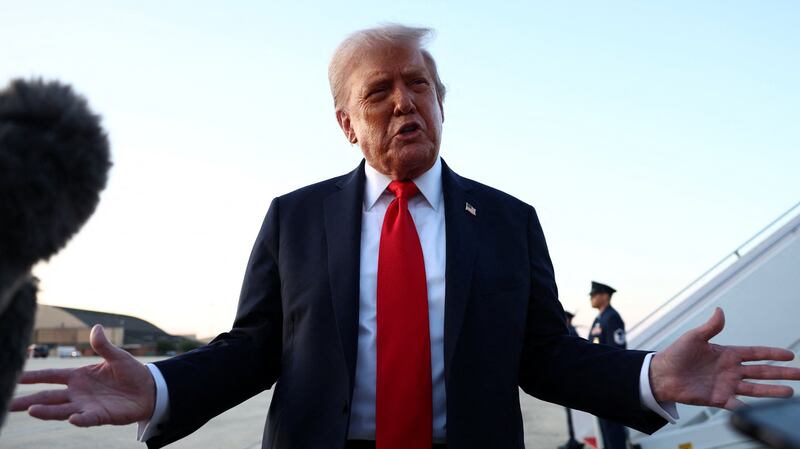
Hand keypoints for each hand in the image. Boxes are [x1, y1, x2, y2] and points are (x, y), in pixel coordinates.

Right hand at [10, 324, 155, 425]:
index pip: (50, 376)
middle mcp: (77, 392)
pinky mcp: (99, 416)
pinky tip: (71, 418)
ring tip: (30, 410)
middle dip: (27, 400)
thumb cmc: (131, 372)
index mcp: (78, 376)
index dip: (32, 377)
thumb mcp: (117, 356)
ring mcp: (86, 405)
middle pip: (47, 397)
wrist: (149, 390)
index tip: (14, 378)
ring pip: (60, 410)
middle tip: (7, 404)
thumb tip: (96, 328)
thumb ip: (103, 345)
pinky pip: (86, 419)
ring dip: (46, 411)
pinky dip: (79, 419)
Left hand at [650, 307, 799, 409]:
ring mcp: (725, 385)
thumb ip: (709, 327)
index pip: (755, 353)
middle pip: (761, 371)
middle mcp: (730, 370)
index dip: (772, 354)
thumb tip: (720, 310)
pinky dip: (747, 408)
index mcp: (726, 354)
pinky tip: (761, 409)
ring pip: (755, 389)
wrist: (660, 375)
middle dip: (781, 373)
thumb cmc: (675, 355)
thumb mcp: (693, 337)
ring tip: (790, 392)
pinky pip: (736, 405)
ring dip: (772, 391)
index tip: (789, 355)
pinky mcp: (717, 399)